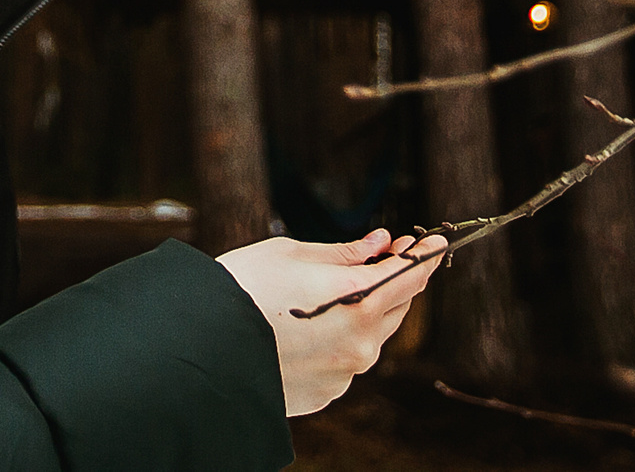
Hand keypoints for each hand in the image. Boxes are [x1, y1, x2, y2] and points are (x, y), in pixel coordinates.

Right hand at [217, 228, 446, 415]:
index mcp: (358, 298)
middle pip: (396, 305)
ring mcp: (346, 372)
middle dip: (393, 280)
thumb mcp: (292, 254)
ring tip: (328, 293)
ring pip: (371, 336)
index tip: (434, 242)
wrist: (200, 347)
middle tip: (381, 255)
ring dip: (365, 312)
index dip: (425, 255)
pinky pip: (344, 361)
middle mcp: (361, 341)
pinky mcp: (328, 393)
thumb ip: (344, 253)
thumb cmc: (243, 288)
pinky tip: (304, 330)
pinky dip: (337, 342)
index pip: (411, 274)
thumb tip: (379, 243)